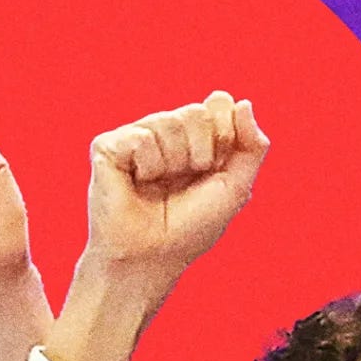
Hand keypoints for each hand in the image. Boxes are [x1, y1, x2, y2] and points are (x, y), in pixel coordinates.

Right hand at [45, 92, 267, 360]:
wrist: (151, 257)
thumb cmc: (189, 228)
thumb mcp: (234, 188)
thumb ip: (252, 146)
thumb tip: (244, 103)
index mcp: (195, 137)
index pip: (219, 106)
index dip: (223, 138)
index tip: (212, 170)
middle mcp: (165, 131)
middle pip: (196, 112)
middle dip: (200, 153)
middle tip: (183, 183)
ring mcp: (136, 136)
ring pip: (169, 122)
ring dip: (173, 164)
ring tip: (157, 187)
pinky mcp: (108, 146)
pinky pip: (142, 138)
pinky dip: (147, 166)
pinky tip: (136, 183)